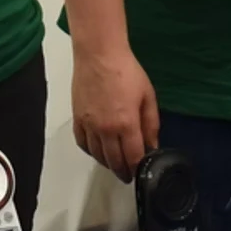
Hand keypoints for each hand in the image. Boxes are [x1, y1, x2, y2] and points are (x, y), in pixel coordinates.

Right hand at [70, 43, 158, 178]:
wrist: (99, 55)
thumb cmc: (127, 72)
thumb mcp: (148, 96)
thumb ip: (151, 124)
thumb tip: (152, 145)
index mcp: (126, 124)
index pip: (133, 157)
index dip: (137, 169)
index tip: (141, 173)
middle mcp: (106, 130)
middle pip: (114, 161)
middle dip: (123, 171)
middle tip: (128, 175)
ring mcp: (89, 126)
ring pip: (97, 155)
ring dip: (107, 163)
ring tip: (115, 165)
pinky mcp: (77, 119)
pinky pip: (82, 143)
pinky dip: (91, 151)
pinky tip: (97, 151)